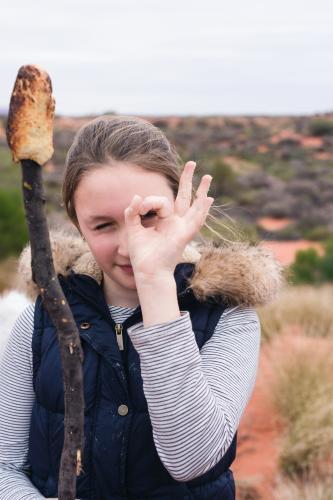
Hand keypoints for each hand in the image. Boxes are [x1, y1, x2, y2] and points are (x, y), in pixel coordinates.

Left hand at [124, 161, 212, 278]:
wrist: (147, 271)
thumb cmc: (142, 255)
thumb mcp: (133, 229)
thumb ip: (133, 212)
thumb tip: (137, 197)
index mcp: (164, 220)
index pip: (160, 201)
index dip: (147, 201)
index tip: (138, 207)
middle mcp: (175, 222)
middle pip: (184, 197)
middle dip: (187, 180)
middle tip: (192, 163)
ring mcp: (181, 228)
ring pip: (193, 205)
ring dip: (201, 190)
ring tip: (207, 176)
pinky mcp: (183, 235)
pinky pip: (195, 221)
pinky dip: (202, 210)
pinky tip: (208, 198)